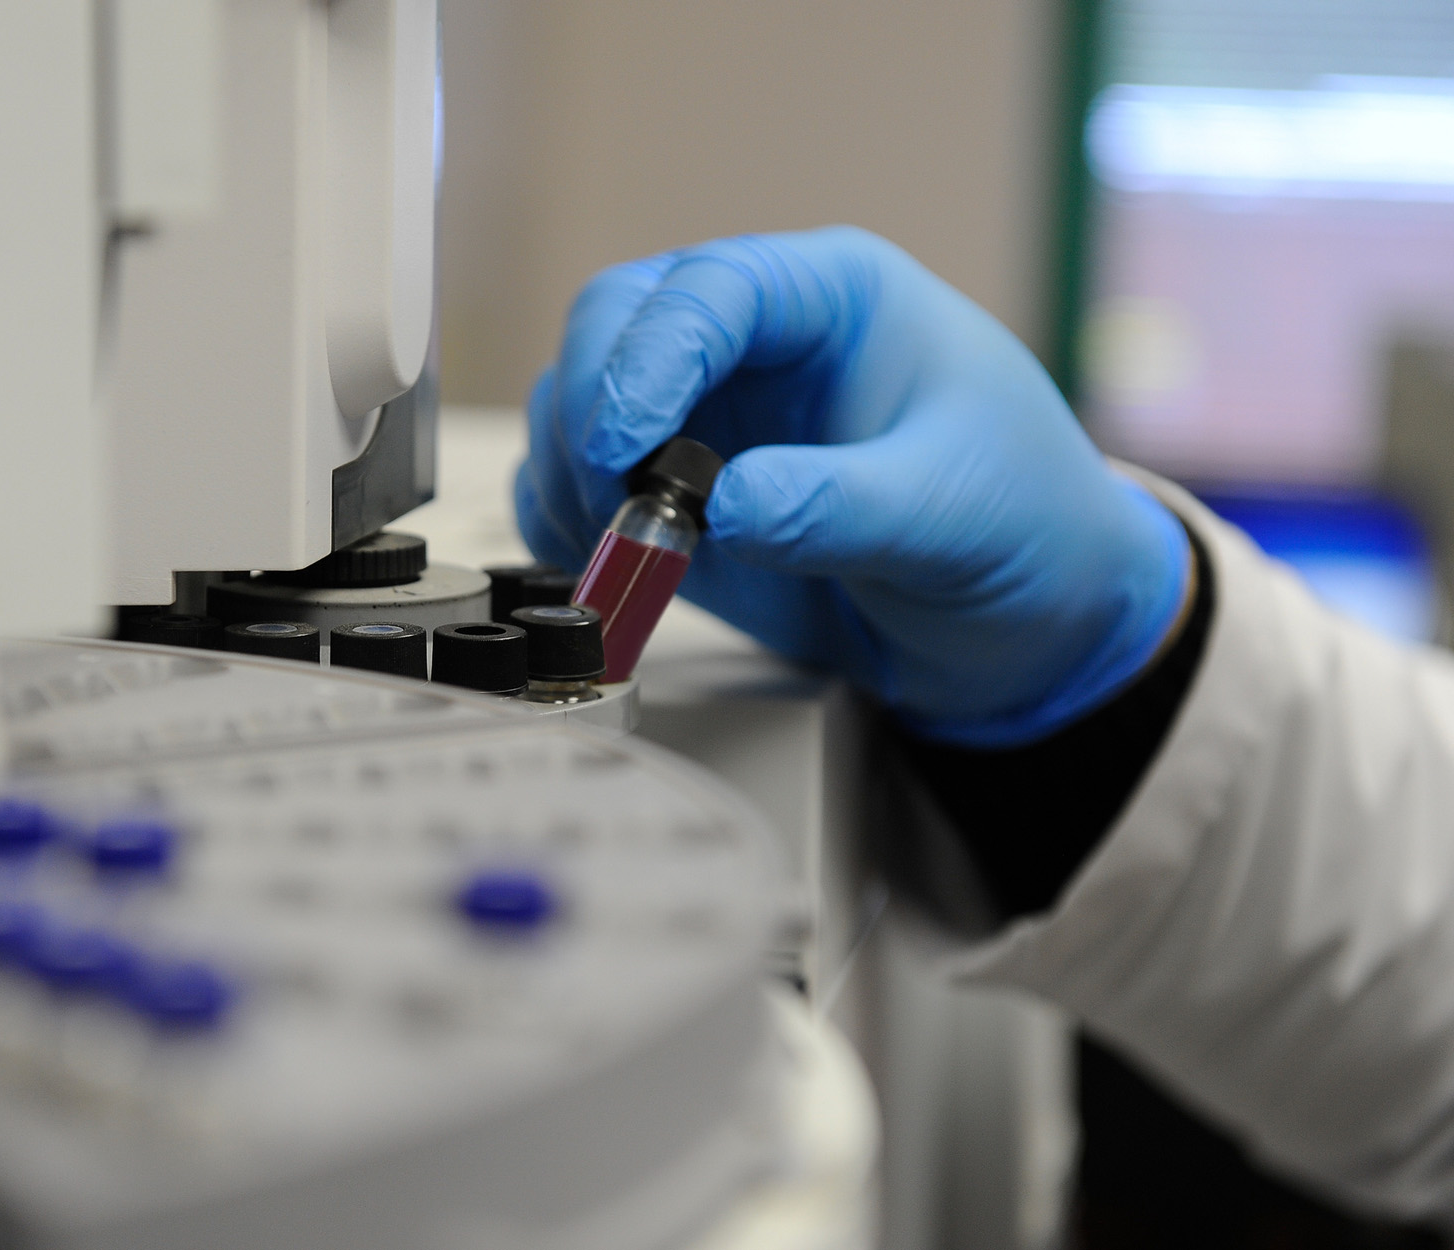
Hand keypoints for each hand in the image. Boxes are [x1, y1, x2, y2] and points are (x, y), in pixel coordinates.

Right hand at [514, 227, 1190, 745]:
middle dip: (591, 408)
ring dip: (571, 473)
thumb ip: (836, 507)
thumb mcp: (952, 515)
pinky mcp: (679, 491)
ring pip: (581, 399)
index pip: (711, 290)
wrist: (1026, 627)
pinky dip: (565, 520)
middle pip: (616, 321)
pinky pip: (581, 481)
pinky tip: (605, 567)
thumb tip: (717, 509)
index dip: (650, 357)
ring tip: (625, 554)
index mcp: (835, 299)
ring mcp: (710, 414)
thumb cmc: (1024, 528)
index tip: (624, 444)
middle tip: (609, 499)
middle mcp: (757, 341)